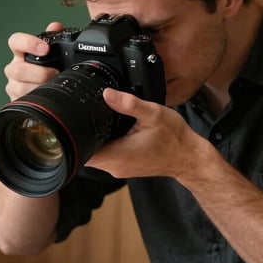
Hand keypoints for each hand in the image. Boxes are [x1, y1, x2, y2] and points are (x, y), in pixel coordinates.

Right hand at [4, 22, 62, 100]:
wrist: (42, 94)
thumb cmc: (46, 70)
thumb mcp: (52, 53)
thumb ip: (53, 38)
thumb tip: (56, 26)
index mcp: (21, 53)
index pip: (15, 42)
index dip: (28, 43)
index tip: (44, 48)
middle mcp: (14, 68)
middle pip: (17, 69)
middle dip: (39, 73)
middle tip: (54, 73)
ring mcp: (13, 85)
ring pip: (19, 87)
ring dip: (38, 88)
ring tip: (52, 87)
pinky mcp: (15, 101)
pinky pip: (22, 101)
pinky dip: (35, 100)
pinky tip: (45, 98)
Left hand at [85, 88, 206, 179]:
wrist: (189, 157)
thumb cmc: (174, 139)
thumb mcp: (153, 114)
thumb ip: (128, 103)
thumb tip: (107, 94)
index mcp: (118, 155)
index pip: (81, 153)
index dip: (73, 139)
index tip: (72, 124)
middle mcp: (115, 166)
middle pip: (85, 153)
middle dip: (83, 135)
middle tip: (86, 117)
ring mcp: (120, 169)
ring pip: (96, 155)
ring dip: (95, 140)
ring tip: (101, 122)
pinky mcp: (125, 167)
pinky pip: (108, 157)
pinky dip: (106, 144)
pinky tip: (114, 132)